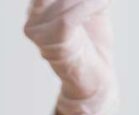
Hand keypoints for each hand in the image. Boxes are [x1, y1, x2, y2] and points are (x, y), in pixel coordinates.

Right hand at [24, 0, 117, 114]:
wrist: (97, 83)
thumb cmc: (93, 47)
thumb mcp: (91, 11)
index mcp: (40, 7)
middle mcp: (34, 16)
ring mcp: (39, 30)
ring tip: (104, 1)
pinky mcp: (52, 40)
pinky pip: (71, 15)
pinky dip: (91, 6)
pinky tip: (104, 3)